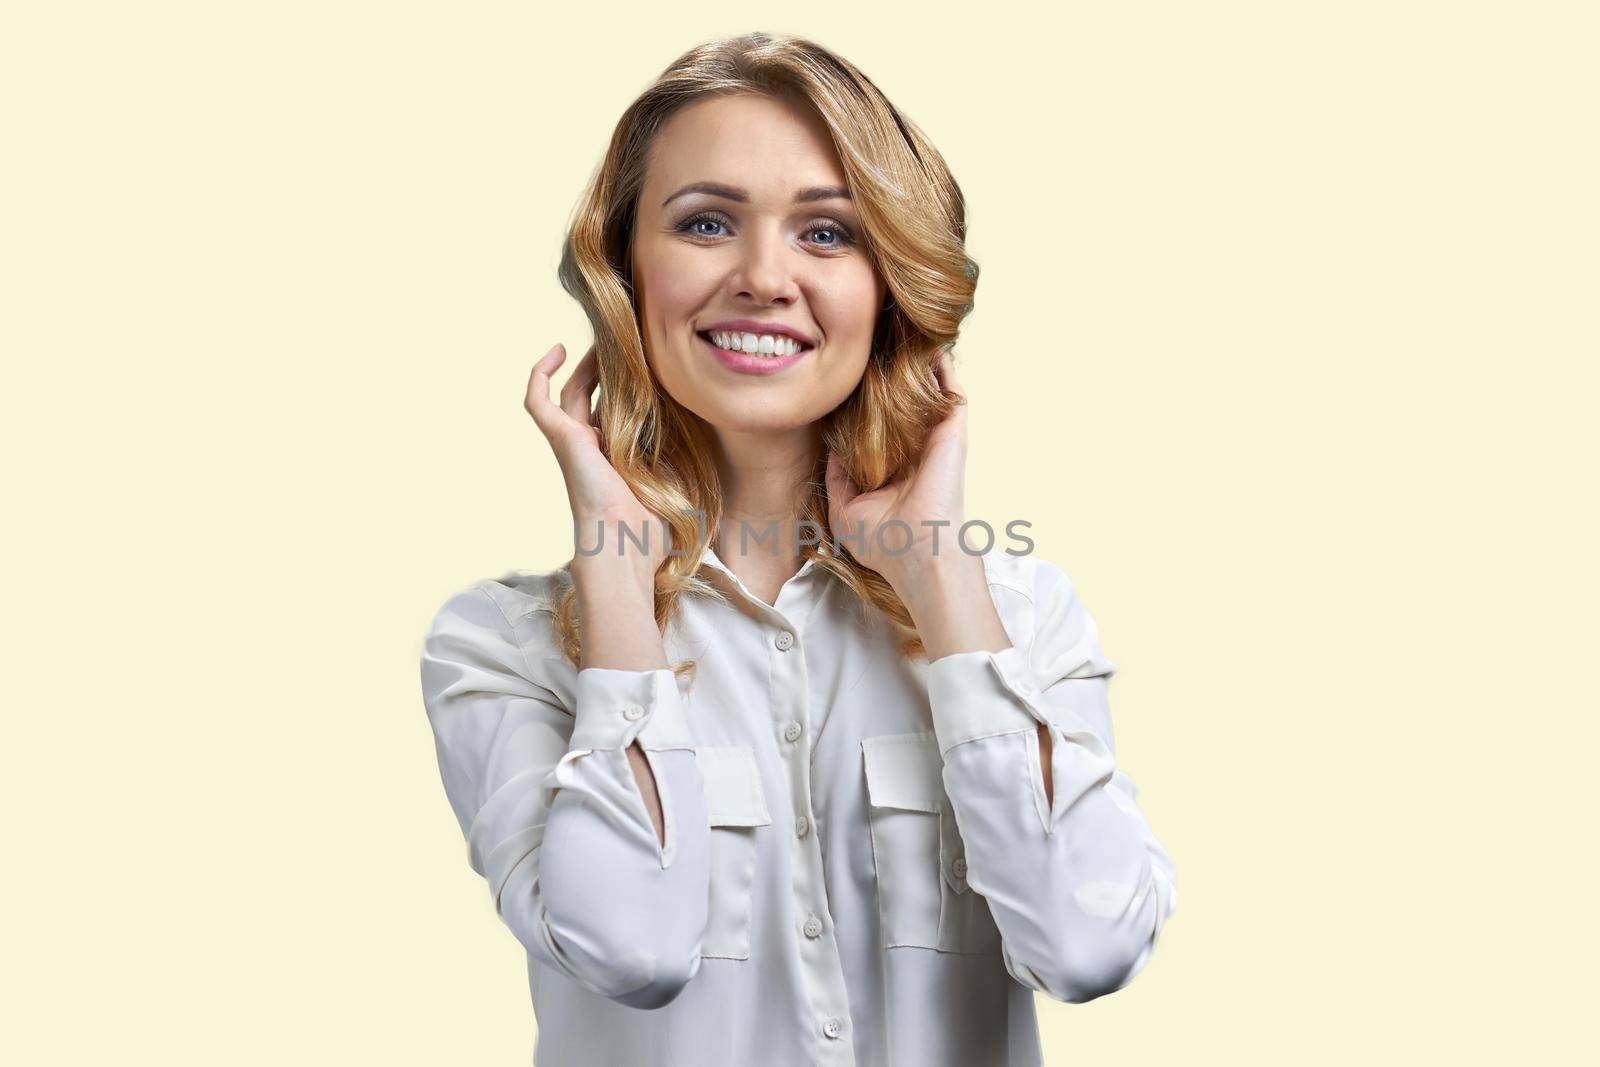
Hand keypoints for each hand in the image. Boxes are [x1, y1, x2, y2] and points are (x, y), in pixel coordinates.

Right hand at [525, 343, 666, 577]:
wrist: (625, 545)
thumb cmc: (652, 525)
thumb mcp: (677, 477)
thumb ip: (682, 450)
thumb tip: (702, 418)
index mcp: (617, 458)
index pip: (617, 414)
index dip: (627, 389)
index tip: (647, 366)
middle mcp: (592, 448)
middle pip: (593, 397)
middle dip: (606, 369)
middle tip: (626, 344)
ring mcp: (573, 442)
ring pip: (570, 392)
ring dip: (585, 364)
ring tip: (603, 339)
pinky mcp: (561, 438)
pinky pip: (539, 401)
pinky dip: (540, 374)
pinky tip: (558, 349)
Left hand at [823, 346, 981, 599]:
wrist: (918, 553)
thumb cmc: (884, 541)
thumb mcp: (845, 508)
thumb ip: (838, 477)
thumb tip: (832, 448)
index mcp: (894, 468)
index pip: (879, 425)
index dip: (864, 402)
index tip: (847, 378)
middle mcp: (916, 449)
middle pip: (903, 403)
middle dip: (889, 376)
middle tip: (870, 346)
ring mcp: (936, 437)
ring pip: (927, 390)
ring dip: (915, 364)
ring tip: (896, 334)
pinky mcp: (952, 429)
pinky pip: (949, 387)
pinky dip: (939, 365)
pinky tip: (924, 342)